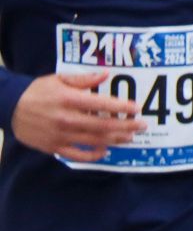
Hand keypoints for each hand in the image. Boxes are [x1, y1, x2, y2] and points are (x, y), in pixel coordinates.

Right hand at [7, 71, 142, 160]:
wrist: (9, 107)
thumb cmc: (37, 91)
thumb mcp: (59, 78)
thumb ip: (84, 79)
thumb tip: (105, 75)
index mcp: (69, 100)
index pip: (102, 104)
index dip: (122, 107)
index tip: (137, 108)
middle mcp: (67, 118)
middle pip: (103, 125)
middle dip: (126, 126)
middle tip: (142, 125)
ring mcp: (60, 135)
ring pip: (94, 140)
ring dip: (115, 139)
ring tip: (130, 137)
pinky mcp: (54, 147)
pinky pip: (77, 155)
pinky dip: (93, 155)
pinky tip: (105, 151)